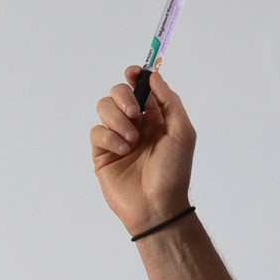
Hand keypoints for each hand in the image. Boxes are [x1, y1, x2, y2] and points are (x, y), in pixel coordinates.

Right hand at [91, 66, 196, 236]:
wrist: (157, 206)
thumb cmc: (174, 172)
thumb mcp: (182, 133)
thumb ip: (170, 101)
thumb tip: (153, 76)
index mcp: (156, 118)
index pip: (141, 88)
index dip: (135, 76)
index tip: (132, 72)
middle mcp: (135, 124)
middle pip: (118, 93)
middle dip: (124, 97)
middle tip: (136, 114)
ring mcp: (117, 137)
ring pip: (104, 108)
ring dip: (118, 119)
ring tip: (131, 140)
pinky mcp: (102, 152)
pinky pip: (96, 131)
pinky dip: (109, 138)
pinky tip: (123, 152)